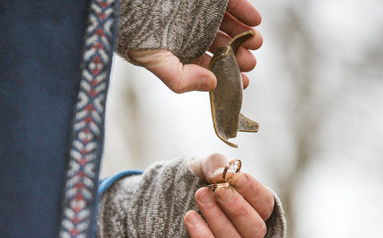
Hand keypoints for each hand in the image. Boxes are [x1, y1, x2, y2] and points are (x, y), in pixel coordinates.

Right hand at [129, 0, 262, 93]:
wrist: (126, 2)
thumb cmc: (134, 31)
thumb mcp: (154, 61)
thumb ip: (180, 79)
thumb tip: (211, 85)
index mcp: (179, 52)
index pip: (205, 66)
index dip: (225, 74)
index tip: (242, 82)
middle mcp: (190, 33)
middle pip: (220, 46)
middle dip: (237, 55)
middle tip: (249, 62)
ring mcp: (199, 12)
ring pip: (228, 24)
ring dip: (244, 34)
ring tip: (255, 41)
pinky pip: (229, 1)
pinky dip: (244, 9)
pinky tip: (253, 20)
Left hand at [184, 154, 274, 237]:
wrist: (166, 200)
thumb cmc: (194, 180)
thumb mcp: (202, 166)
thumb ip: (214, 164)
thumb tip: (222, 174)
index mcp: (255, 208)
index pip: (265, 204)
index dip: (254, 191)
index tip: (237, 177)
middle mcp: (248, 232)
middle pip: (255, 228)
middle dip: (237, 209)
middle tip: (219, 190)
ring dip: (217, 219)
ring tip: (200, 195)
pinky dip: (203, 236)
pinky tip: (190, 217)